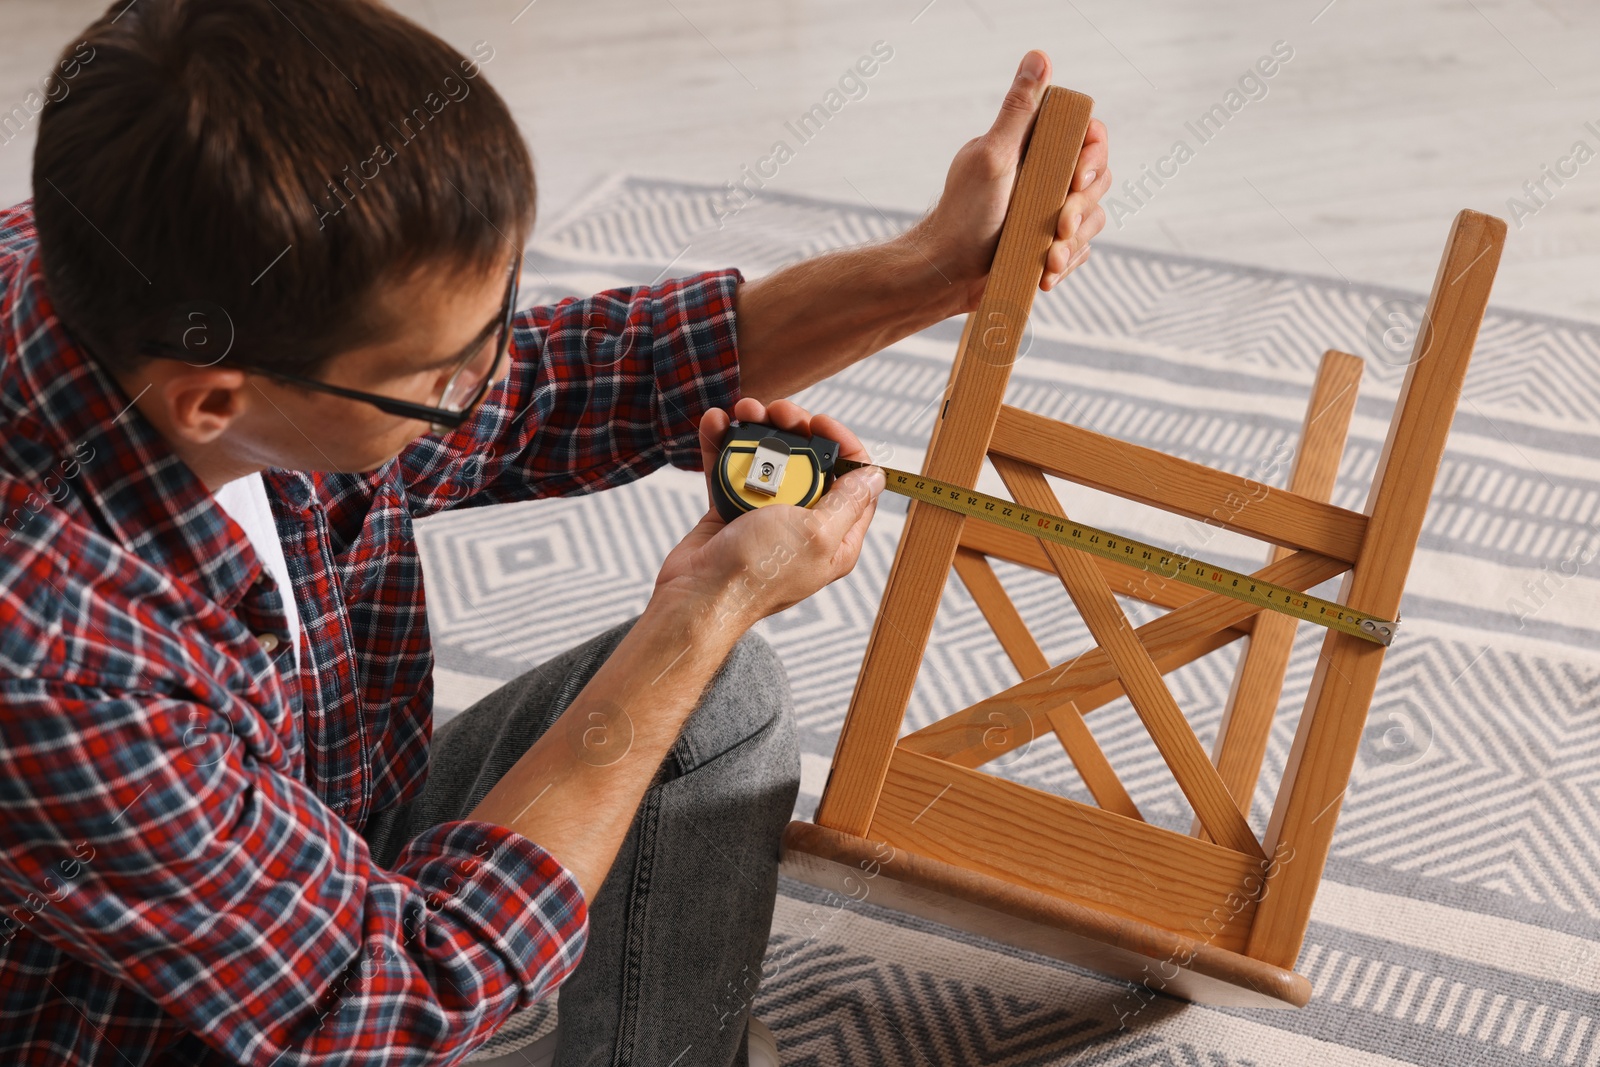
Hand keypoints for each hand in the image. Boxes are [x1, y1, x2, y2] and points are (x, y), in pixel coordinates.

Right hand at [653, 397, 884, 629]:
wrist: (697, 595)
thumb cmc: (757, 573)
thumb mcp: (816, 533)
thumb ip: (847, 502)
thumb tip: (876, 477)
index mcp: (836, 537)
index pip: (855, 481)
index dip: (843, 444)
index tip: (821, 423)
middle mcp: (805, 525)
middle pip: (810, 462)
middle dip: (795, 429)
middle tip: (779, 413)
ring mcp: (768, 517)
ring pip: (769, 460)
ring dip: (757, 429)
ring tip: (744, 412)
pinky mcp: (733, 511)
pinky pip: (733, 469)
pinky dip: (724, 444)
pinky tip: (717, 423)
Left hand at [908, 49, 1109, 311]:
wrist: (947, 275)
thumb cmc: (964, 215)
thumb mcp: (993, 156)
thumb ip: (1019, 109)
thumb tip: (1039, 56)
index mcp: (1032, 148)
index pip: (1086, 137)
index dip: (1092, 154)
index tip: (1076, 176)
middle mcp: (1044, 176)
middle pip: (1097, 179)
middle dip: (1083, 207)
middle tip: (1060, 225)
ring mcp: (1047, 212)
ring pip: (1093, 219)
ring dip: (1075, 242)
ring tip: (1050, 259)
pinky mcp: (1047, 246)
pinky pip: (1079, 251)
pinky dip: (1066, 264)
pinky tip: (1046, 276)